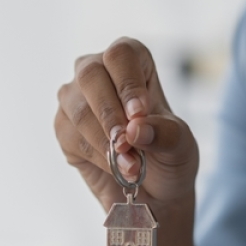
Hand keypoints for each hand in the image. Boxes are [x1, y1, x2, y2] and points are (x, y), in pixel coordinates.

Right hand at [54, 37, 198, 213]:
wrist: (154, 190)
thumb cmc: (169, 154)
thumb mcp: (181, 144)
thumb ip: (165, 133)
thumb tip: (135, 129)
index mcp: (132, 61)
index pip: (121, 55)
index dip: (128, 84)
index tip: (139, 114)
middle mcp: (98, 71)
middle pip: (90, 75)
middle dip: (110, 113)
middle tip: (127, 143)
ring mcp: (76, 99)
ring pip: (79, 110)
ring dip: (106, 142)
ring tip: (131, 166)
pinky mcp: (64, 128)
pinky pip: (72, 138)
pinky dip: (97, 157)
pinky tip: (116, 168)